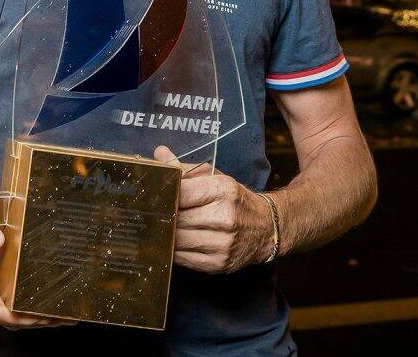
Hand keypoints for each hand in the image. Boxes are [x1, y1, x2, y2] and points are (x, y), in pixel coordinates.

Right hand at [0, 184, 74, 329]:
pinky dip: (24, 309)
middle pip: (3, 318)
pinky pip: (4, 305)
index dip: (17, 318)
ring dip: (31, 318)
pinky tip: (45, 305)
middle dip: (32, 320)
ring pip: (5, 315)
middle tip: (63, 316)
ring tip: (61, 314)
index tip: (41, 316)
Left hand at [154, 145, 271, 273]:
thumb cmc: (235, 200)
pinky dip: (173, 250)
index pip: (181, 192)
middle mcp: (225, 217)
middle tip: (150, 211)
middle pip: (176, 217)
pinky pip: (183, 258)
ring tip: (159, 226)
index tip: (154, 194)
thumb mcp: (215, 177)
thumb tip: (159, 154)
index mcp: (223, 190)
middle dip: (162, 214)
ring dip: (165, 234)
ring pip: (177, 240)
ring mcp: (223, 243)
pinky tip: (172, 242)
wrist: (267, 228)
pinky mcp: (218, 264)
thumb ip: (184, 168)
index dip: (164, 193)